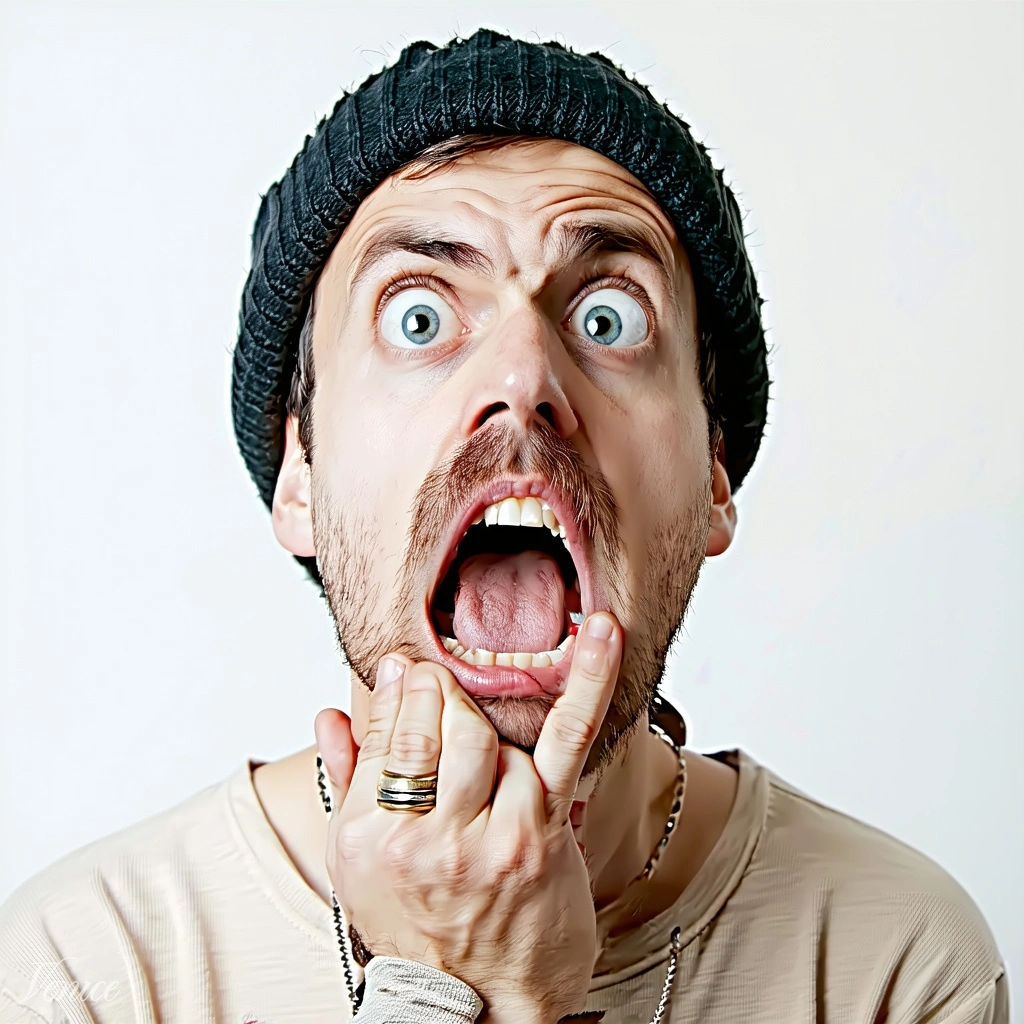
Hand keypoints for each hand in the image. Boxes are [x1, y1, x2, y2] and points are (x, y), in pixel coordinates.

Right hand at [315, 612, 622, 1023]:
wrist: (480, 1001)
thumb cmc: (417, 921)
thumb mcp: (357, 861)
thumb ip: (345, 777)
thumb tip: (329, 712)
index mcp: (369, 836)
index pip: (389, 730)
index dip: (403, 691)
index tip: (408, 670)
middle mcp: (426, 838)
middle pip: (441, 722)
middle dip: (444, 697)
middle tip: (446, 694)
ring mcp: (491, 833)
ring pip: (494, 734)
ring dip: (490, 730)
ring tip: (483, 758)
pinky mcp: (544, 830)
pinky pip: (567, 737)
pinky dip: (588, 680)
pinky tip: (605, 634)